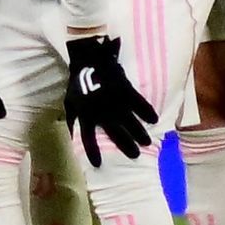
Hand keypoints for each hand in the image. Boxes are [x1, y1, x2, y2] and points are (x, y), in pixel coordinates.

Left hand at [63, 32, 155, 165]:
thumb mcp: (70, 102)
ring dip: (139, 133)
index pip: (88, 137)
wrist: (88, 60)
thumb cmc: (79, 83)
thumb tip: (72, 135)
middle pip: (115, 133)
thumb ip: (72, 119)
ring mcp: (114, 101)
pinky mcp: (125, 90)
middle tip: (135, 155)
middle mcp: (101, 111)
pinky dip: (147, 112)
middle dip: (126, 145)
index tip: (98, 164)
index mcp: (86, 114)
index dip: (92, 151)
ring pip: (129, 121)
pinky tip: (155, 120)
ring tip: (147, 142)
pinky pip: (138, 104)